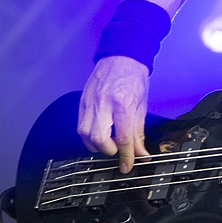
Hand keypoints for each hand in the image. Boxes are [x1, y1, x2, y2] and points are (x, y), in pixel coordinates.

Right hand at [77, 56, 149, 172]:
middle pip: (99, 138)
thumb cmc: (133, 77)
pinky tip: (98, 135)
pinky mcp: (82, 102)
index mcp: (122, 102)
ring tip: (109, 143)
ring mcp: (90, 102)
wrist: (121, 57)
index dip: (127, 156)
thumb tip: (140, 152)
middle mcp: (103, 103)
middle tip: (119, 150)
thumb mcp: (141, 105)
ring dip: (97, 145)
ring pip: (85, 134)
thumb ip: (138, 131)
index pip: (123, 137)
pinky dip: (88, 136)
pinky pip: (80, 126)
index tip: (128, 166)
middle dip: (109, 151)